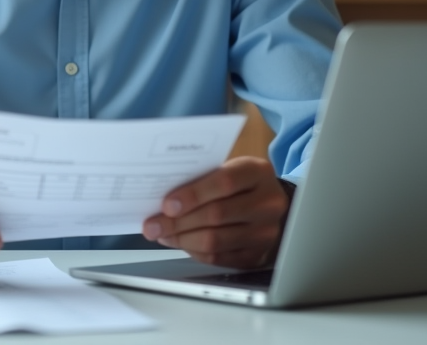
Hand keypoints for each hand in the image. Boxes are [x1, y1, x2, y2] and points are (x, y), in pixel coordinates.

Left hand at [141, 156, 289, 268]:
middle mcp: (267, 203)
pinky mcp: (257, 255)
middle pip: (217, 215)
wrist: (273, 205)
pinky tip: (181, 243)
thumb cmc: (244, 184)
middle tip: (154, 224)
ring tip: (163, 234)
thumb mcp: (231, 168)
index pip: (224, 183)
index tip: (166, 204)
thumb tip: (165, 198)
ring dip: (182, 239)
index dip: (192, 194)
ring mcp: (265, 232)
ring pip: (216, 241)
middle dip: (178, 222)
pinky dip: (194, 251)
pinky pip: (219, 257)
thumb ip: (204, 178)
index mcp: (257, 173)